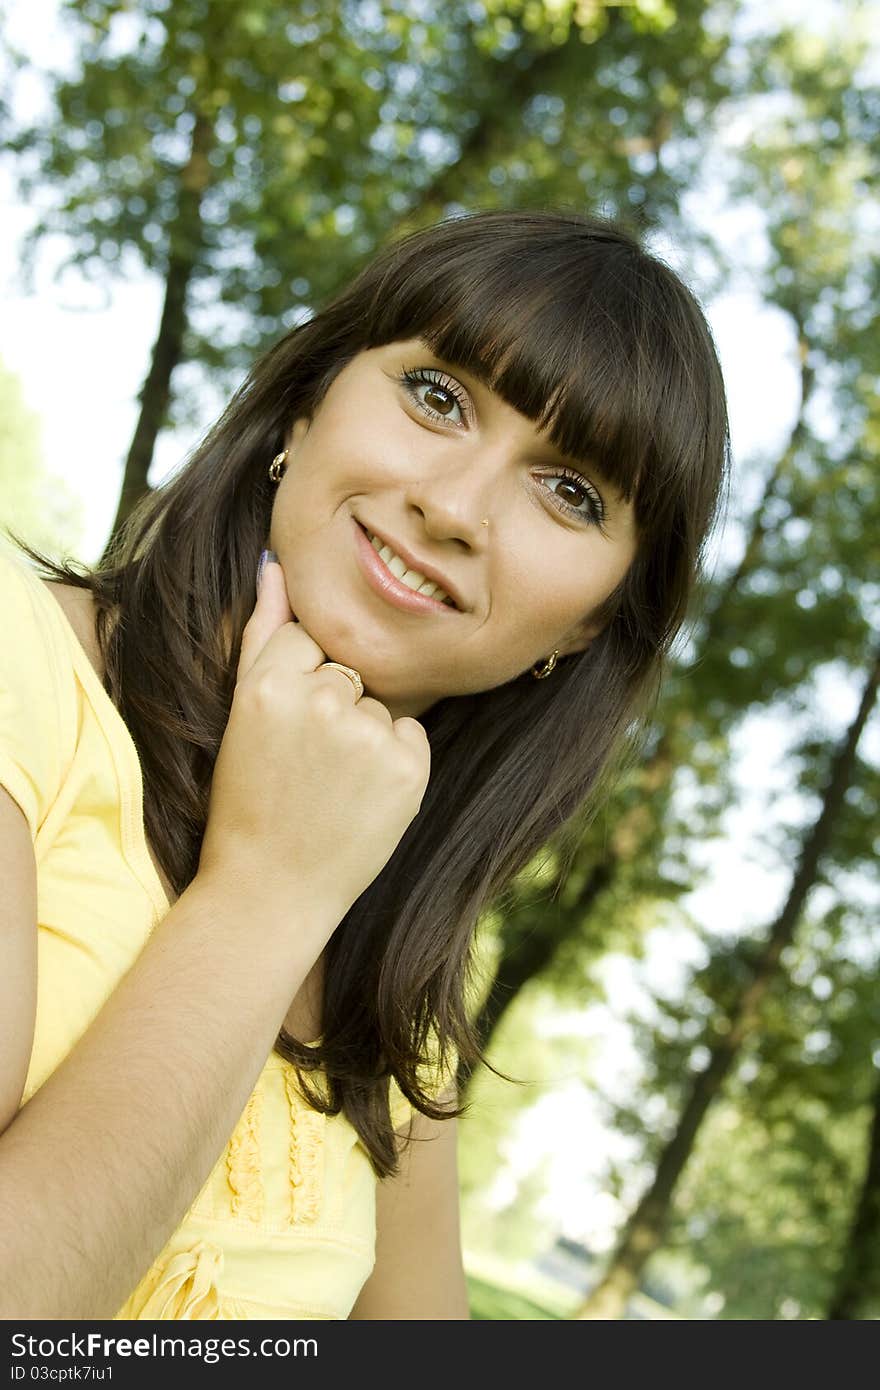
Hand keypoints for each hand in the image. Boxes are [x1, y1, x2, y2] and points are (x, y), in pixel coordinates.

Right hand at [195, 556, 430, 924]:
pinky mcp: (408, 769)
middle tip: (305, 763)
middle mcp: (320, 703)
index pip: (306, 639)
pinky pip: (411, 734)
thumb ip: (262, 630)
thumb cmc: (250, 797)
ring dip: (366, 734)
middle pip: (348, 669)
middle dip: (334, 706)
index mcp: (268, 685)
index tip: (284, 729)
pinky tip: (362, 795)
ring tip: (331, 784)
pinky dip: (396, 760)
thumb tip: (276, 563)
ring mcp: (368, 737)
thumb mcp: (243, 711)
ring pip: (381, 702)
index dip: (298, 683)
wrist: (271, 889)